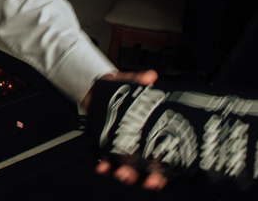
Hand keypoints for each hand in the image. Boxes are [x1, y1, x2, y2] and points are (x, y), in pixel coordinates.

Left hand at [88, 70, 165, 189]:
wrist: (96, 91)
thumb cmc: (120, 92)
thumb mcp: (130, 83)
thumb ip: (140, 80)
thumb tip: (150, 76)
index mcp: (149, 134)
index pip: (159, 158)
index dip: (161, 172)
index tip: (159, 179)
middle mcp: (136, 145)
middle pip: (143, 168)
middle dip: (144, 175)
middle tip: (143, 179)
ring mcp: (120, 148)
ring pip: (125, 168)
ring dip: (124, 174)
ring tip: (121, 173)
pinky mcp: (105, 146)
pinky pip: (105, 161)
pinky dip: (103, 166)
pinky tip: (101, 167)